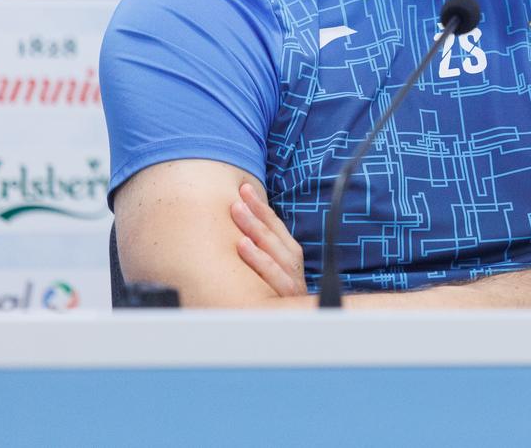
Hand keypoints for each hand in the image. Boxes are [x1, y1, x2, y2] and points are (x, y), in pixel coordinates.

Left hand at [230, 182, 305, 297]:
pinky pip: (273, 277)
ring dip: (256, 230)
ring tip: (236, 212)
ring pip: (276, 253)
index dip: (262, 210)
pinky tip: (241, 246)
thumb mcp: (266, 281)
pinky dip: (258, 259)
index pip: (277, 230)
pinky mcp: (284, 303)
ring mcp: (290, 289)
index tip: (244, 189)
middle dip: (256, 215)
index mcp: (290, 264)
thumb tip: (237, 227)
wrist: (286, 341)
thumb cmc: (267, 308)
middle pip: (277, 239)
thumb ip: (259, 257)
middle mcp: (294, 274)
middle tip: (237, 197)